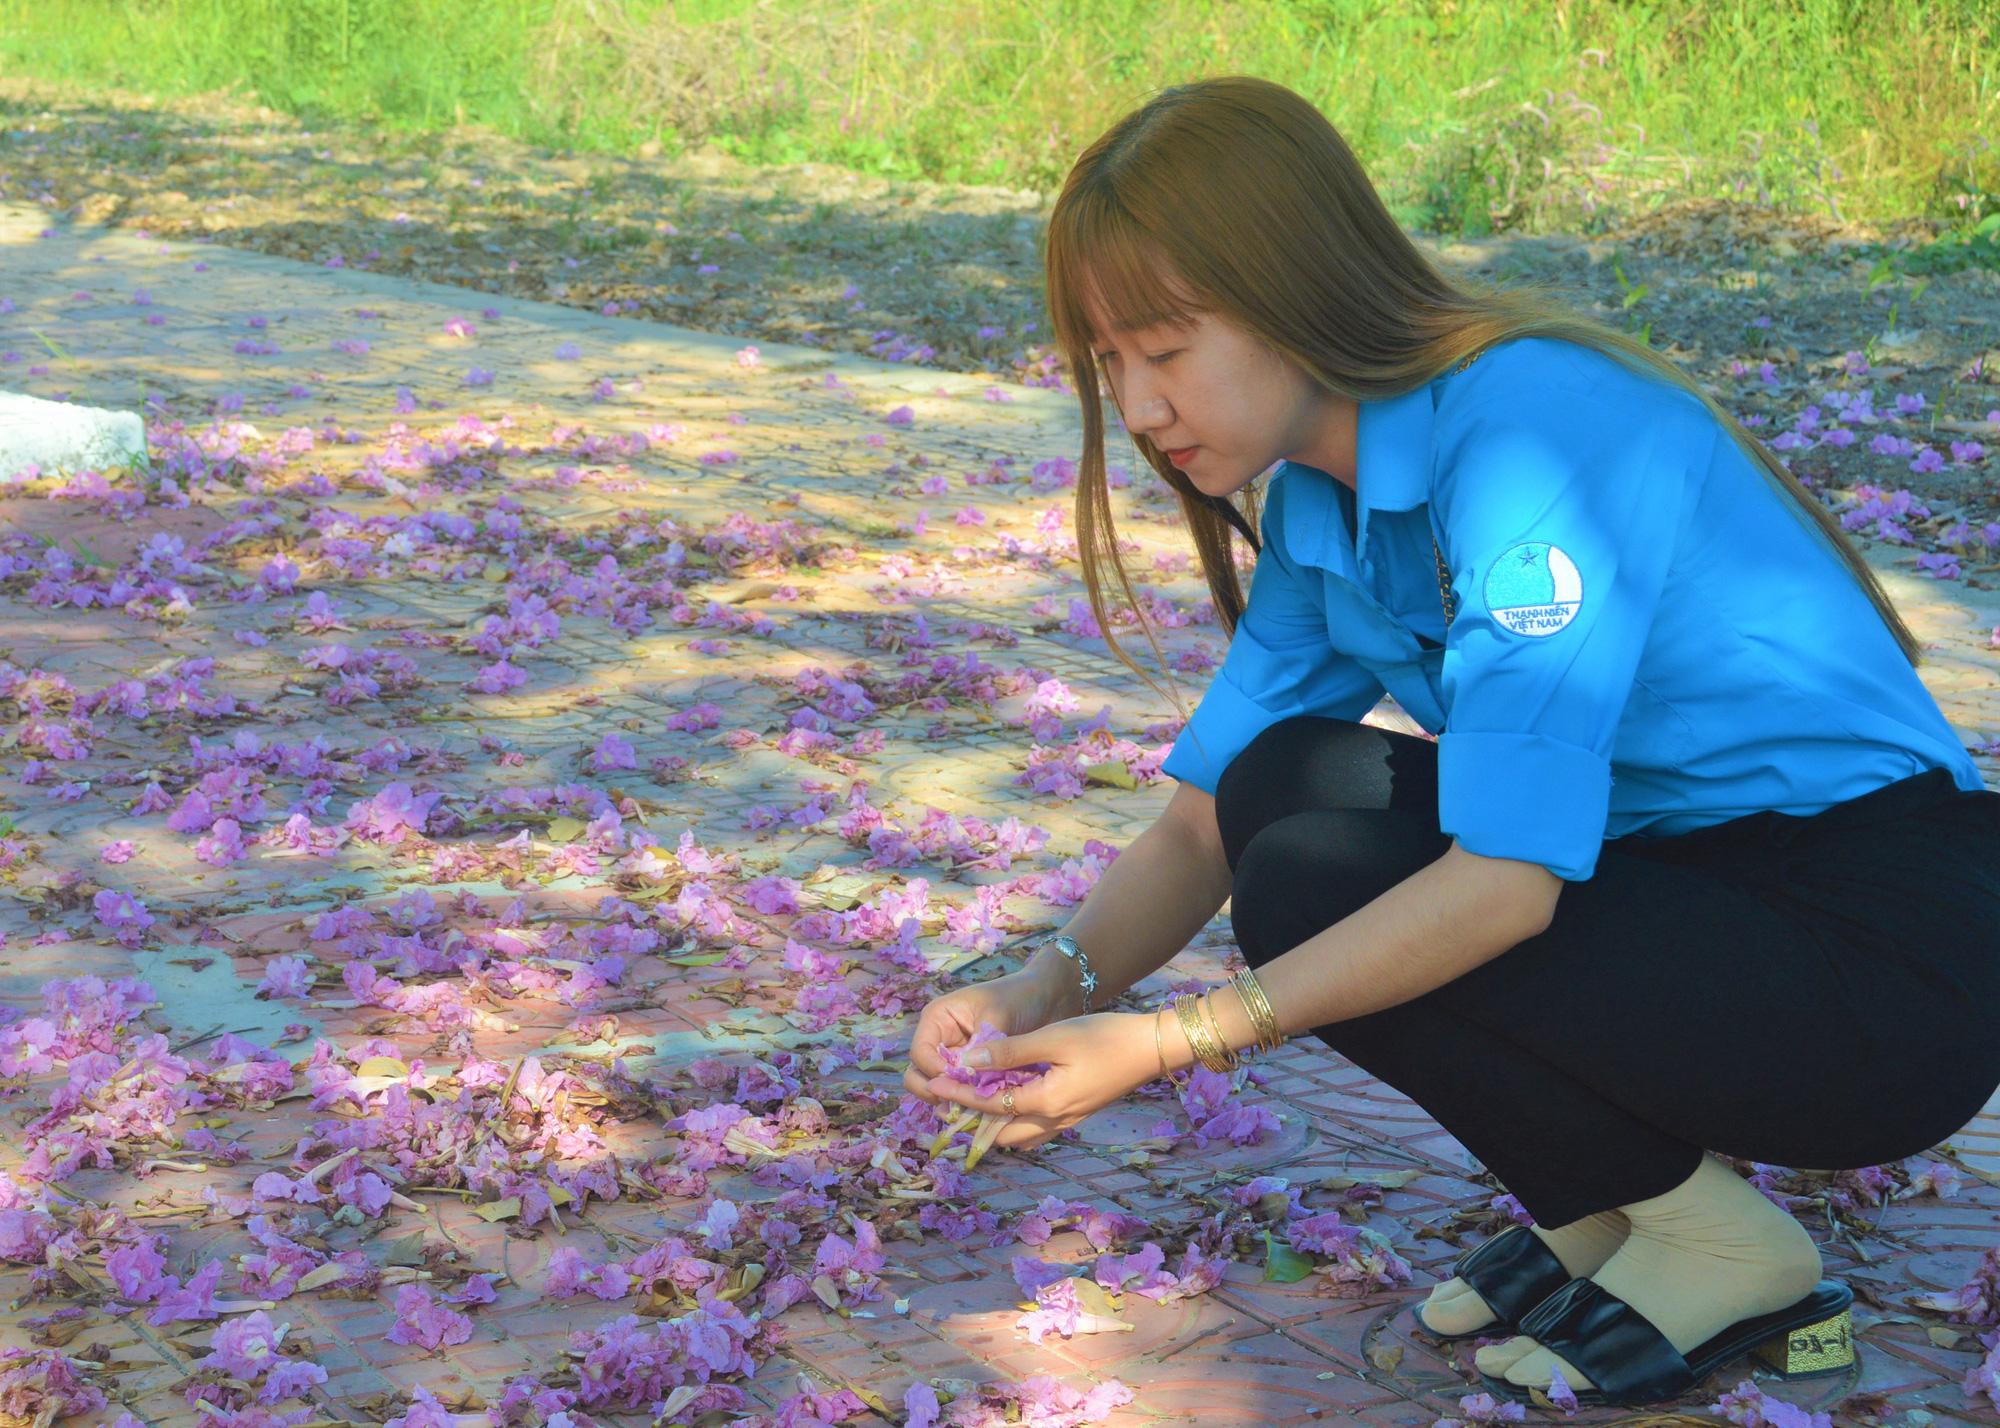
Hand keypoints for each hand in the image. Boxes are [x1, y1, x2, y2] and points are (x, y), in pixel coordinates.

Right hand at [901, 961, 1072, 1103]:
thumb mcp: (998, 1015)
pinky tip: (985, 1109)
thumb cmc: (1019, 997)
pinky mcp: (972, 1072)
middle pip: (918, 1073)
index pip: (920, 1053)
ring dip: (951, 1099)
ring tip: (971, 1110)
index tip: (959, 1082)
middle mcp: (940, 1039)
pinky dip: (969, 1101)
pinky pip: (962, 1092)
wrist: (1046, 999)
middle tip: (956, 1103)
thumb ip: (981, 1045)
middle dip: (934, 1090)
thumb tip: (965, 1074)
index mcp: (938, 1018)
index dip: (935, 1072)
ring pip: (938, 1087)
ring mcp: (955, 1058)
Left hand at [920, 1011, 1162, 1148]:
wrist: (1152, 1049)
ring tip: (971, 1104)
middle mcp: (1055, 1120)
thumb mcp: (1055, 1038)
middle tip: (948, 1102)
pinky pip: (1034, 1129)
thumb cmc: (1105, 1037)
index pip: (991, 1104)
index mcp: (1047, 1103)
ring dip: (992, 1125)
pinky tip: (1008, 1101)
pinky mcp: (1076, 1114)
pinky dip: (1013, 1121)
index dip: (960, 1094)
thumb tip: (971, 1060)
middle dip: (971, 1121)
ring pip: (1018, 1136)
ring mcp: (1068, 1121)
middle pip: (1000, 1134)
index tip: (934, 1085)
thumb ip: (1012, 1052)